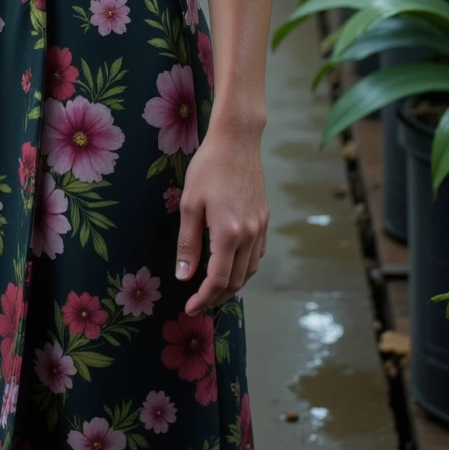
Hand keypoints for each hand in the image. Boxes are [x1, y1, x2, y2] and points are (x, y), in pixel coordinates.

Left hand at [175, 120, 267, 314]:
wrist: (237, 141)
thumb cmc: (208, 168)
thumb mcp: (190, 204)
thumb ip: (188, 244)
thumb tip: (184, 276)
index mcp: (229, 233)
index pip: (218, 280)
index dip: (204, 299)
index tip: (190, 308)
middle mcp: (250, 235)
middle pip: (236, 280)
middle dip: (217, 297)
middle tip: (199, 303)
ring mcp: (260, 228)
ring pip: (250, 270)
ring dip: (233, 285)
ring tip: (214, 290)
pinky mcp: (264, 219)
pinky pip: (257, 255)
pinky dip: (245, 268)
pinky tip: (232, 266)